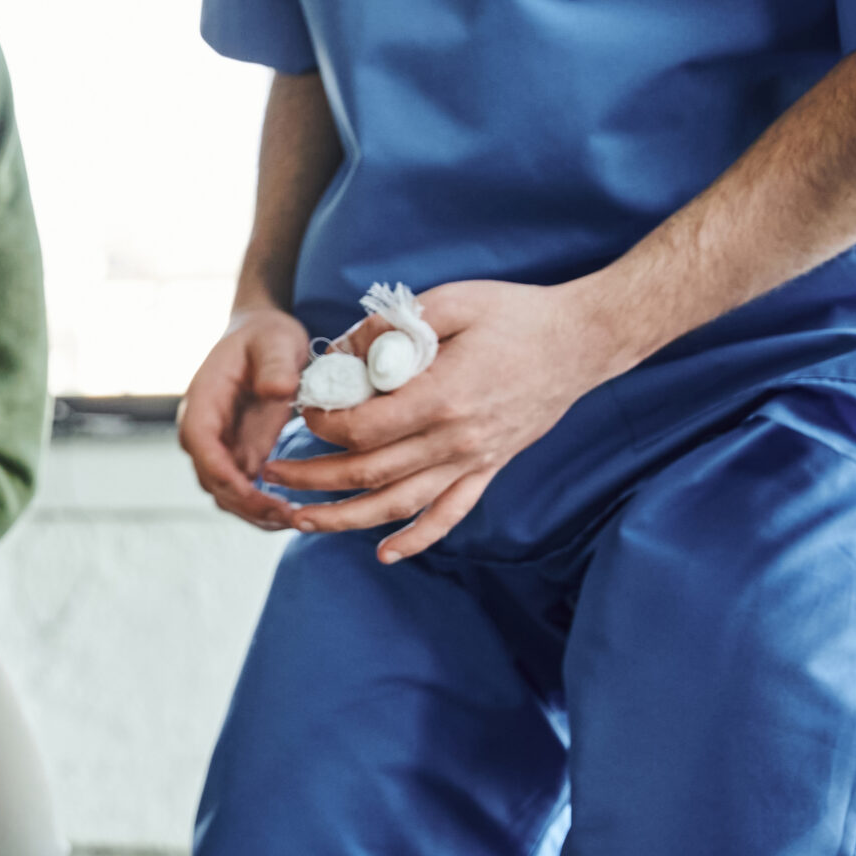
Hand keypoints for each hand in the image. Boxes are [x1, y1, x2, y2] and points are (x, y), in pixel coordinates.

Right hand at [178, 306, 309, 528]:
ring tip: (292, 519)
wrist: (260, 338)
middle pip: (211, 479)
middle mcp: (203, 430)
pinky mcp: (236, 455)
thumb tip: (277, 391)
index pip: (201, 445)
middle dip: (245, 503)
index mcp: (203, 401)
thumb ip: (276, 364)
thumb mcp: (275, 340)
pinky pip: (242, 490)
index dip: (224, 474)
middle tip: (287, 515)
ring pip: (224, 493)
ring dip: (253, 512)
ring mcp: (218, 446)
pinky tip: (290, 512)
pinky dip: (261, 506)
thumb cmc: (265, 336)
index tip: (257, 492)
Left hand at [269, 279, 616, 562]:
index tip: (302, 412)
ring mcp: (475, 460)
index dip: (322, 426)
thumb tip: (340, 351)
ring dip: (345, 519)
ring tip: (300, 521)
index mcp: (443, 396)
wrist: (584, 340)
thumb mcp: (449, 301)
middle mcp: (457, 439)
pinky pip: (451, 514)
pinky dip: (418, 539)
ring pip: (400, 505)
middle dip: (312, 478)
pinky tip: (385, 554)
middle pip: (369, 473)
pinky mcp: (490, 468)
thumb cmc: (516, 314)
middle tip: (271, 473)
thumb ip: (389, 326)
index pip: (363, 429)